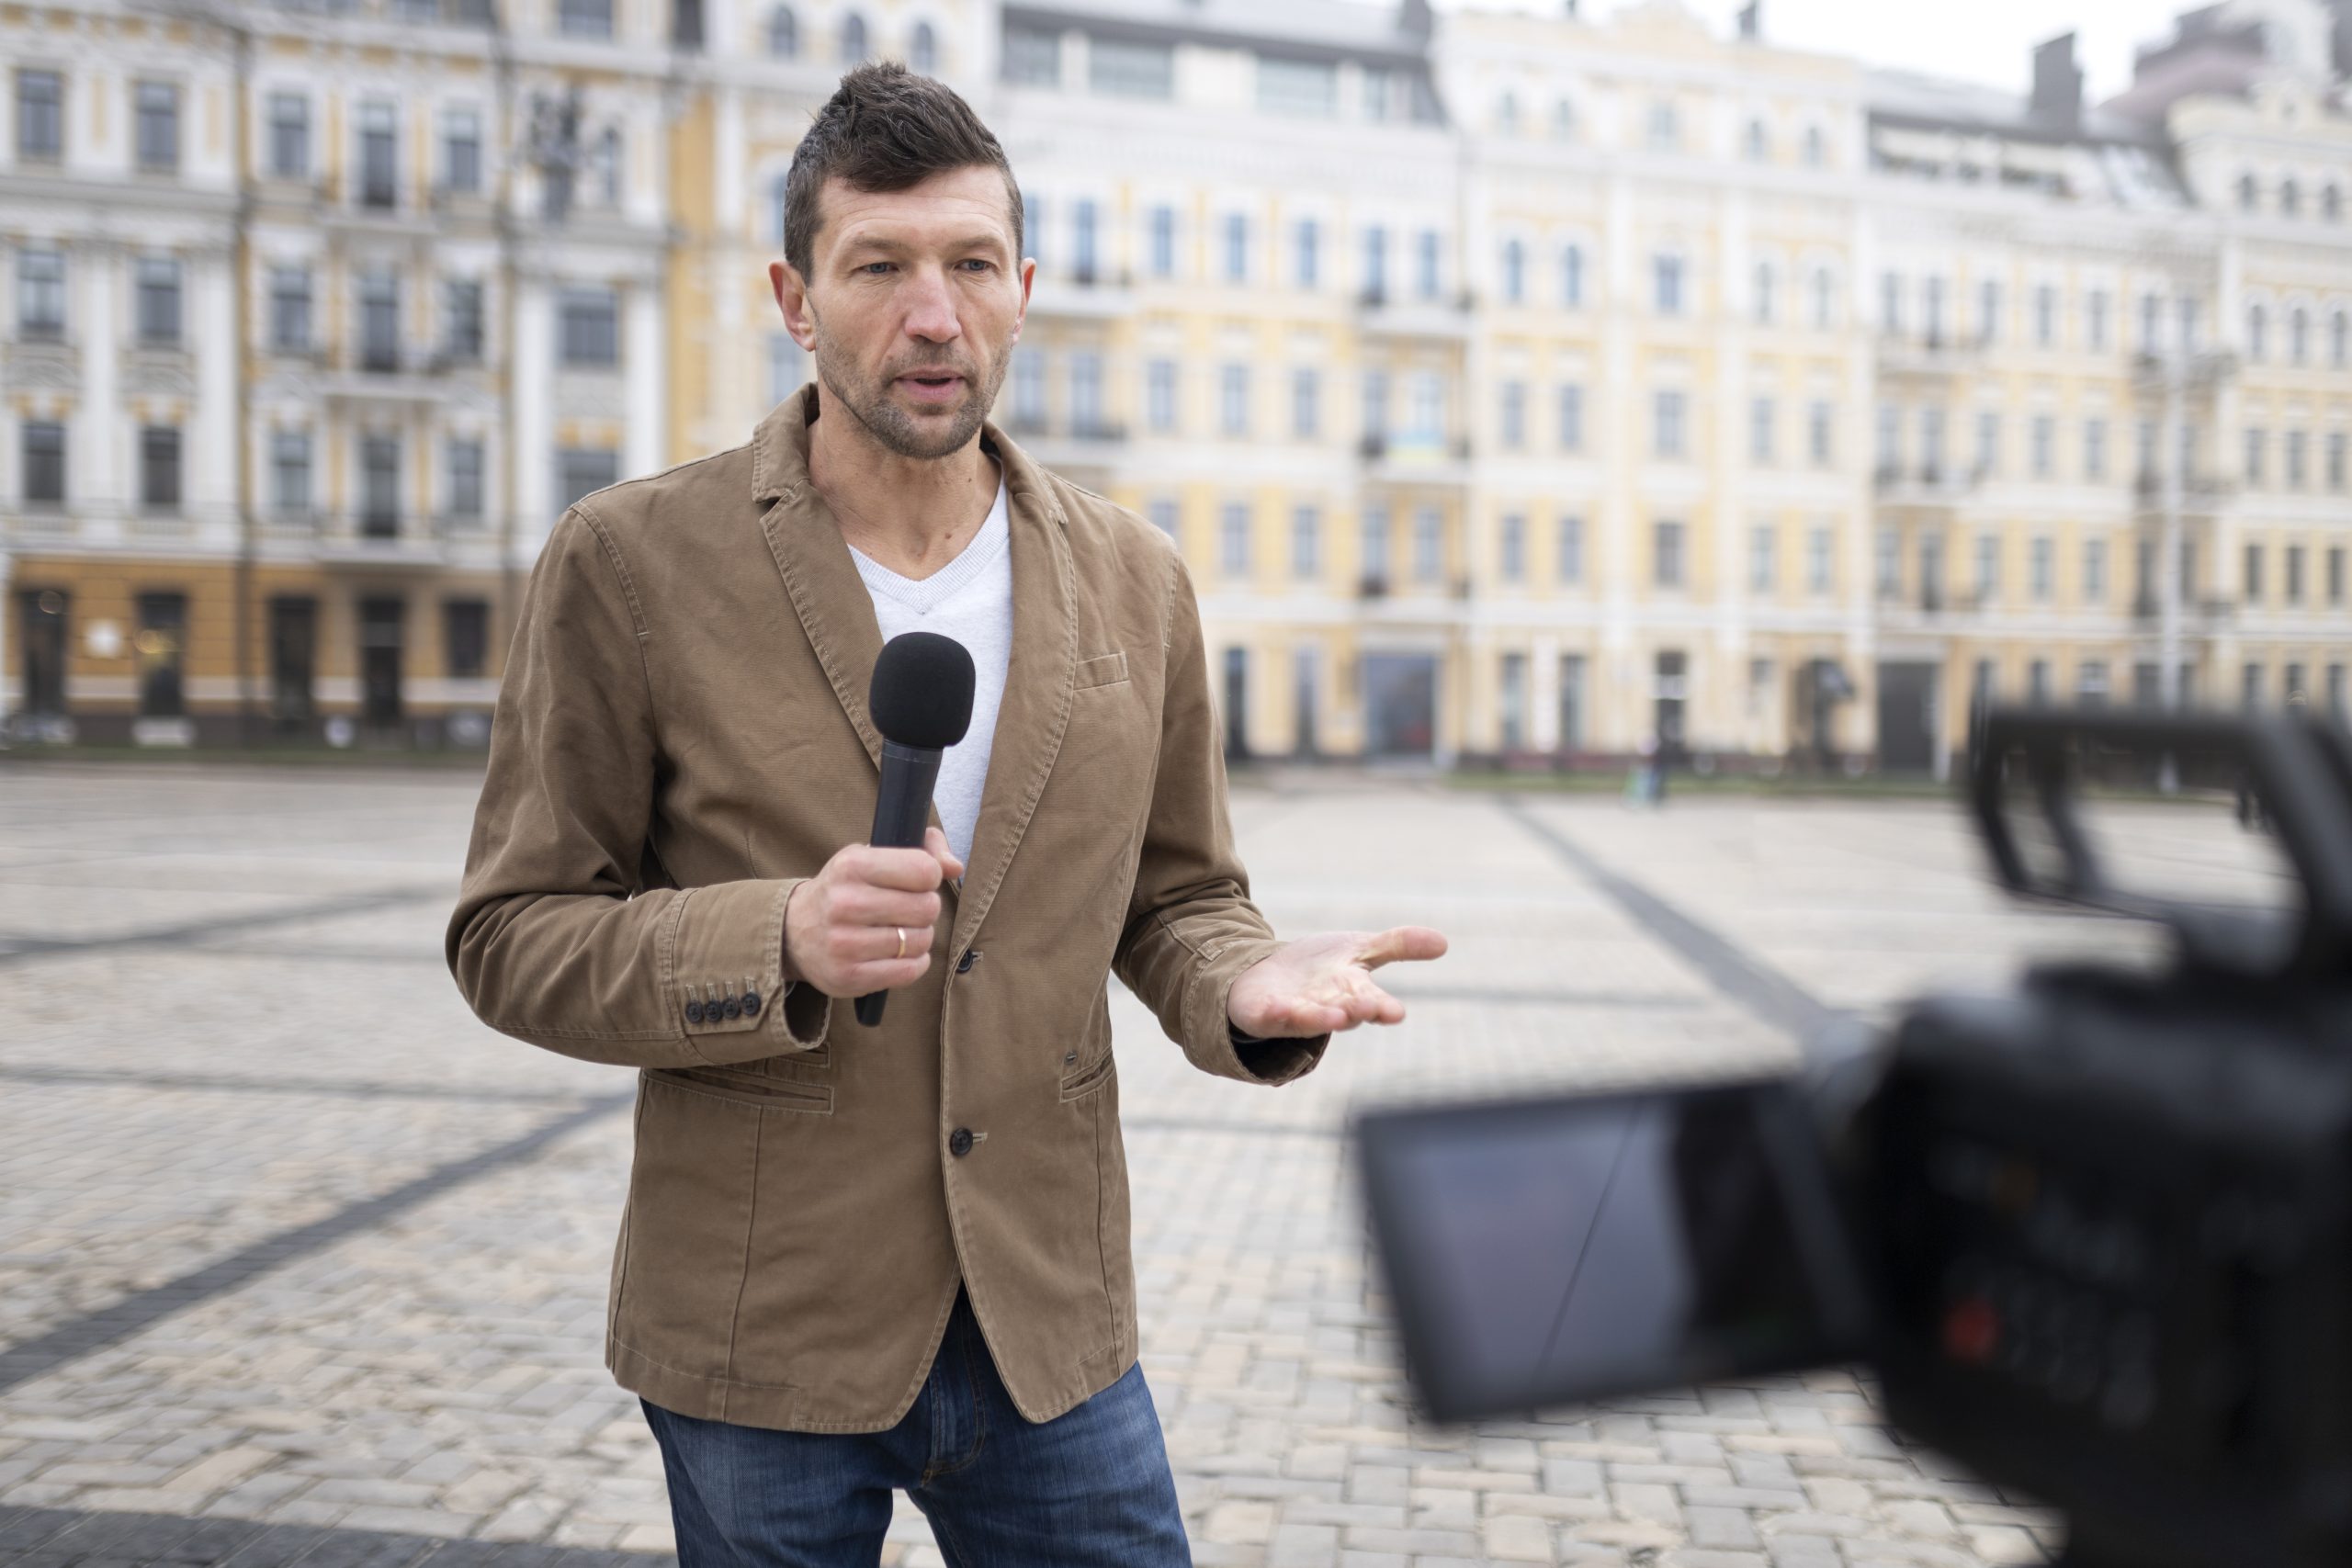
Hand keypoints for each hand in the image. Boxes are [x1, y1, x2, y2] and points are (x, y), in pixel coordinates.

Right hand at [782, 827, 964, 997]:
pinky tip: (899, 954)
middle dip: (925, 908)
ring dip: (919, 937)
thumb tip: (955, 867)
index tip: (916, 881)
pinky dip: (914, 963)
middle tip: (907, 909)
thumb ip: (923, 850)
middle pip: (927, 908)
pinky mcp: (848, 976)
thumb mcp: (872, 855)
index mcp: (852, 865)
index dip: (930, 876)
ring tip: (899, 931)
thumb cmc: (846, 888)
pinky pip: (909, 971)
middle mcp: (845, 903)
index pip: (924, 870)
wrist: (794, 930)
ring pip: (921, 941)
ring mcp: (845, 943)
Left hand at [1226, 926, 1448, 1037]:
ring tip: (1337, 1017)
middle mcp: (1327, 1007)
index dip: (1383, 1008)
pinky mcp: (1265, 1012)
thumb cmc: (1318, 968)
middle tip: (1369, 1009)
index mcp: (1352, 993)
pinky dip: (1278, 1013)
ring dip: (1322, 1019)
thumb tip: (1444, 942)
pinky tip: (1281, 1008)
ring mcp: (1295, 1012)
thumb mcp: (1359, 949)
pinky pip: (1272, 1016)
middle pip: (1345, 1012)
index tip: (1396, 1013)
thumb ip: (1397, 945)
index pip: (1372, 1002)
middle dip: (1356, 1011)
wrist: (1264, 975)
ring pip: (1311, 1019)